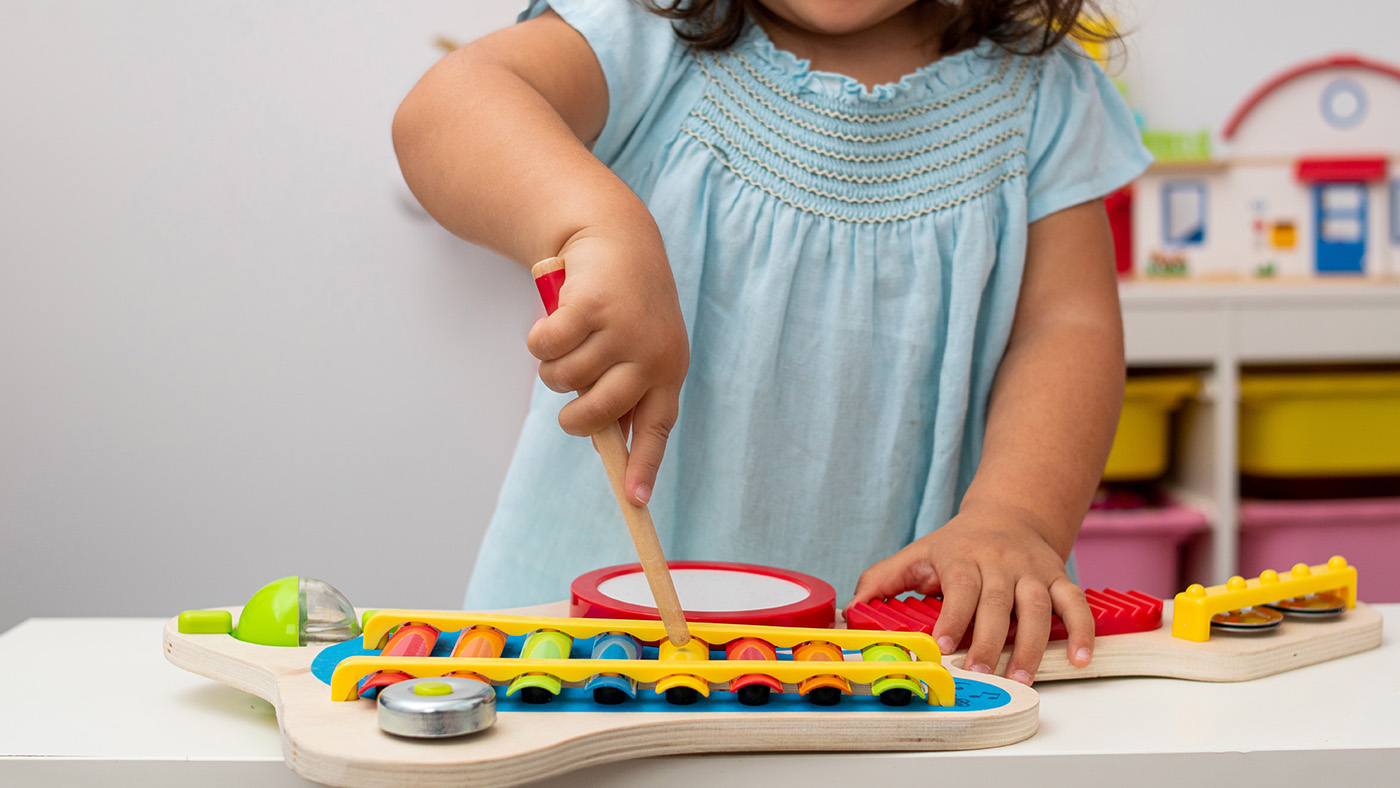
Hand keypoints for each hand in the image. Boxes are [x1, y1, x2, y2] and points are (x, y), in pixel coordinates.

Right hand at [527, 226, 688, 505]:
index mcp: (668, 371)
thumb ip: (624, 391)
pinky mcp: (591, 307)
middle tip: (567, 406)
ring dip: (553, 365)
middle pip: (596, 415)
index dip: (644, 465)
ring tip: (571, 338)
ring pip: (563, 380)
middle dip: (571, 417)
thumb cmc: (626, 304)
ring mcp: (623, 331)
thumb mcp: (637, 348)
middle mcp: (652, 354)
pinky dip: (539, 338)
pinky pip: (545, 347)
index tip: (634, 499)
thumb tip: (604, 444)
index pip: (657, 427)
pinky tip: (555, 317)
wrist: (617, 237)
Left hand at [848, 500, 1093, 684]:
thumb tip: (851, 609)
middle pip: (998, 602)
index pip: (959, 588)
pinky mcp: (1058, 579)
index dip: (953, 617)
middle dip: (990, 640)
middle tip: (982, 672)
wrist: (1009, 514)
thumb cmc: (957, 545)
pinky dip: (1083, 632)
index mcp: (963, 558)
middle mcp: (1000, 564)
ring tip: (1025, 676)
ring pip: (1039, 607)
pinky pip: (1076, 605)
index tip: (945, 644)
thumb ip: (882, 580)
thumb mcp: (917, 554)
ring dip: (1034, 644)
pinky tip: (1081, 660)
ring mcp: (1032, 572)